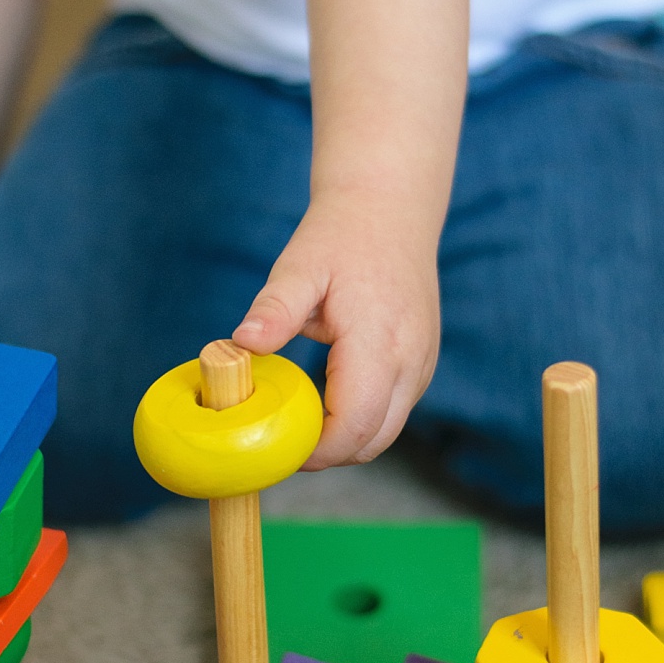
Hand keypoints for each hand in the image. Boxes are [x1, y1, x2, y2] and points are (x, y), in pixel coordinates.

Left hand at [231, 197, 440, 470]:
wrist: (390, 209)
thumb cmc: (340, 237)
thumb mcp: (298, 266)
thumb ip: (274, 309)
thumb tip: (241, 343)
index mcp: (380, 342)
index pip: (354, 424)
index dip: (315, 449)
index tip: (274, 447)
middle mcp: (411, 362)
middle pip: (372, 441)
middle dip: (326, 453)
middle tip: (277, 443)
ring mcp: (422, 366)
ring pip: (384, 432)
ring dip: (342, 439)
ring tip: (295, 423)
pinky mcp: (421, 365)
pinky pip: (392, 412)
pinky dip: (358, 421)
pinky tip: (321, 403)